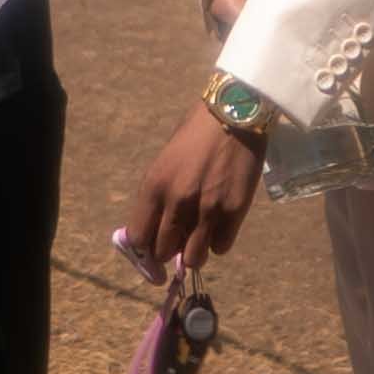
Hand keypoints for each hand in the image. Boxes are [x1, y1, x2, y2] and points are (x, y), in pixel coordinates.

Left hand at [124, 101, 264, 273]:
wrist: (232, 114)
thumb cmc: (194, 135)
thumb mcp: (164, 164)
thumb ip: (158, 198)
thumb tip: (153, 234)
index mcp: (154, 186)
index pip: (138, 238)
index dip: (144, 249)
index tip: (152, 250)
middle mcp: (177, 202)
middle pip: (164, 252)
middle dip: (170, 250)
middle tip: (179, 240)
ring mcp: (207, 209)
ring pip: (194, 258)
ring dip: (195, 251)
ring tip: (201, 236)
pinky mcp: (234, 212)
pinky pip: (222, 247)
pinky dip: (220, 241)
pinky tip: (221, 223)